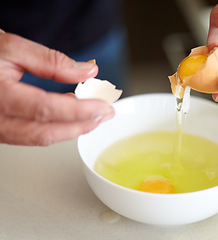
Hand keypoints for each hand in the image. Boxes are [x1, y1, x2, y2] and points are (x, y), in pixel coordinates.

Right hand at [0, 30, 113, 145]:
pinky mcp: (1, 131)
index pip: (46, 109)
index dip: (80, 111)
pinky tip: (73, 117)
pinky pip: (32, 136)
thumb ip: (52, 61)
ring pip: (40, 138)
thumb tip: (88, 72)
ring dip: (73, 129)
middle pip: (46, 132)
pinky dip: (58, 128)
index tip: (104, 106)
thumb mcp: (12, 47)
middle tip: (106, 113)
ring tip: (95, 115)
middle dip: (82, 125)